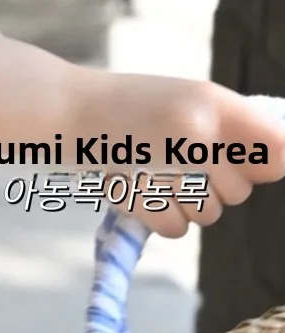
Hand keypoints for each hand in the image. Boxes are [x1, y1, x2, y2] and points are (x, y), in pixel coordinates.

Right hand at [67, 71, 284, 237]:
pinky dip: (164, 220)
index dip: (270, 165)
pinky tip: (147, 197)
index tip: (258, 170)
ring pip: (208, 214)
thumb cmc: (131, 108)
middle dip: (218, 192)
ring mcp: (167, 168)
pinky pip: (176, 228)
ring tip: (161, 181)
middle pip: (238, 191)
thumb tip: (275, 165)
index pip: (272, 146)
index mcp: (212, 101)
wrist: (71, 111)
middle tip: (186, 172)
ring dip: (189, 208)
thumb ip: (229, 126)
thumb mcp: (186, 101)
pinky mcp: (143, 199)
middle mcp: (196, 132)